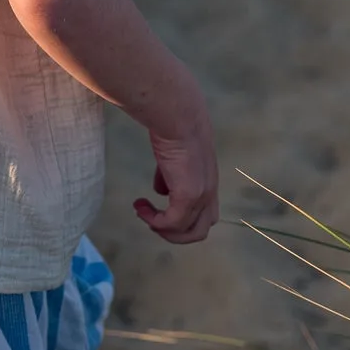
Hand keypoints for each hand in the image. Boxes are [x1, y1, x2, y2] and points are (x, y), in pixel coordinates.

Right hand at [135, 119, 218, 244]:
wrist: (178, 117)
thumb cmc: (174, 127)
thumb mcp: (173, 155)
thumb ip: (169, 174)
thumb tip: (160, 189)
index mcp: (207, 181)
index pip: (204, 214)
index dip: (182, 217)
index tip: (157, 204)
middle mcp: (209, 192)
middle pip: (199, 231)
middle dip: (174, 233)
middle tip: (152, 221)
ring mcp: (201, 196)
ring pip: (188, 233)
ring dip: (163, 230)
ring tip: (143, 213)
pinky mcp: (188, 196)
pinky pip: (172, 223)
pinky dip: (154, 221)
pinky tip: (140, 206)